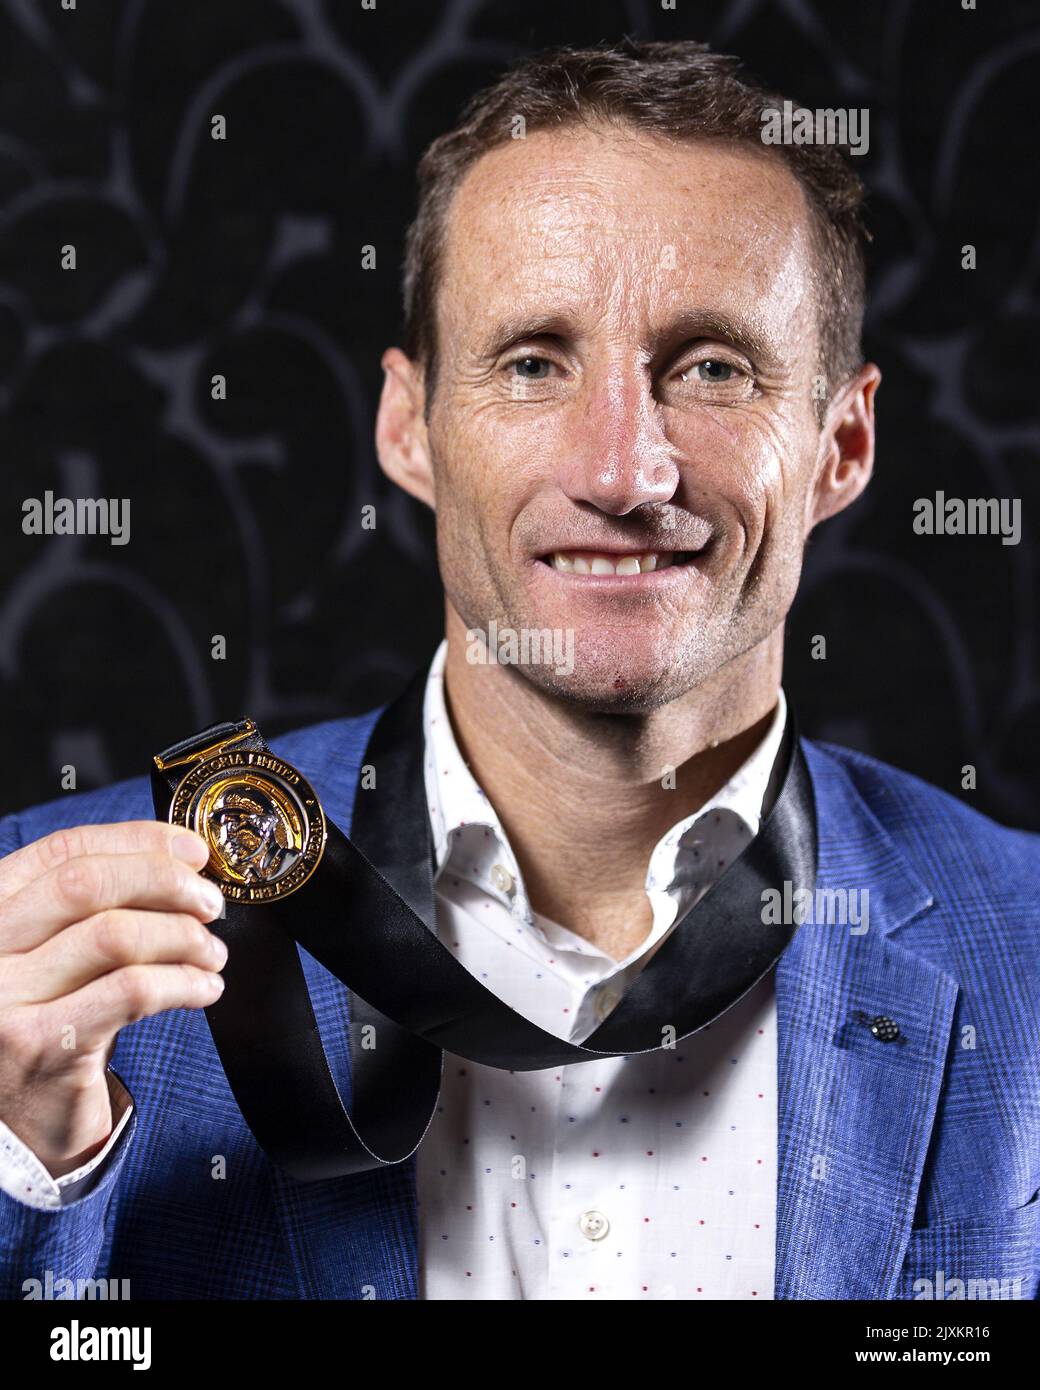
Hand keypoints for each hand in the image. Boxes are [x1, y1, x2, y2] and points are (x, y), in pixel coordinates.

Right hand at [0, 821, 226, 1176]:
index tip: (192, 851)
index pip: (62, 851)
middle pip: (86, 884)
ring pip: (114, 935)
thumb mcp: (55, 952)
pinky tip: (204, 989)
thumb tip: (185, 856)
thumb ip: (97, 904)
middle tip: (210, 903)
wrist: (14, 1124)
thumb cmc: (48, 1021)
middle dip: (164, 882)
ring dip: (182, 936)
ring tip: (211, 953)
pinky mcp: (42, 1046)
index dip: (136, 841)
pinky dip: (183, 982)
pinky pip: (132, 991)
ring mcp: (5, 999)